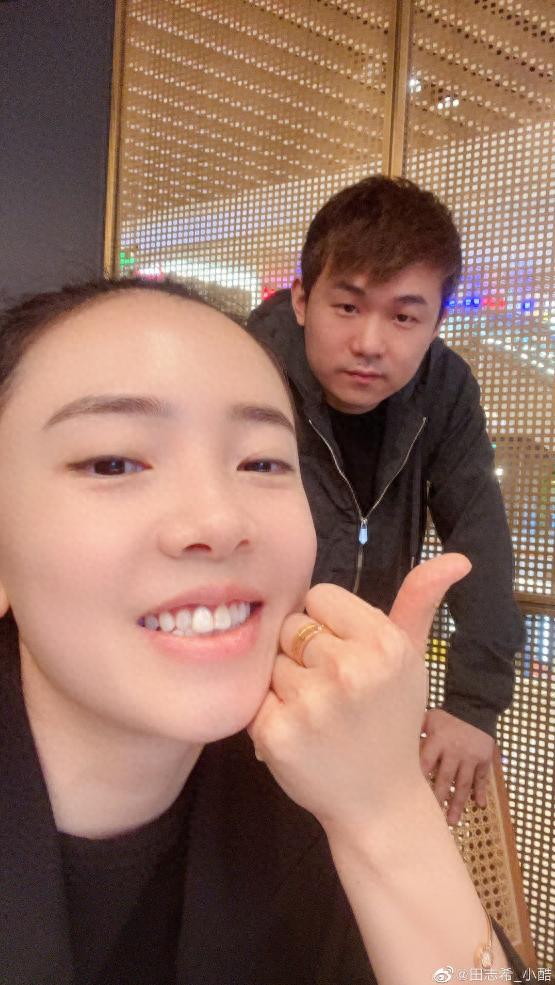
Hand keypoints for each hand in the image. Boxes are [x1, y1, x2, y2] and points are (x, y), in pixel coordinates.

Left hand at [248, 554, 470, 836]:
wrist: (379, 803)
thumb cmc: (391, 721)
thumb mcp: (412, 658)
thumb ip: (420, 601)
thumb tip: (457, 558)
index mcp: (383, 644)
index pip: (319, 596)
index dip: (327, 624)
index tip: (345, 655)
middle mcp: (349, 670)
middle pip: (291, 626)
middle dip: (304, 653)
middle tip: (332, 691)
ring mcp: (311, 704)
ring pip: (270, 660)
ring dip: (286, 684)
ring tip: (317, 713)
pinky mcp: (276, 733)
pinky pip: (254, 696)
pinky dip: (269, 714)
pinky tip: (298, 733)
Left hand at [420, 708, 493, 825]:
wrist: (475, 706)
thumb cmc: (448, 717)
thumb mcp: (430, 718)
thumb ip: (416, 731)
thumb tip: (395, 740)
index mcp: (439, 741)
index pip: (427, 762)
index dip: (421, 778)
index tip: (413, 795)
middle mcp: (455, 751)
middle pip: (446, 778)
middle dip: (440, 798)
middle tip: (434, 818)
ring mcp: (470, 756)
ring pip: (464, 783)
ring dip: (458, 803)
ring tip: (453, 821)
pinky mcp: (484, 759)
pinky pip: (482, 778)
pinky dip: (481, 791)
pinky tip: (480, 805)